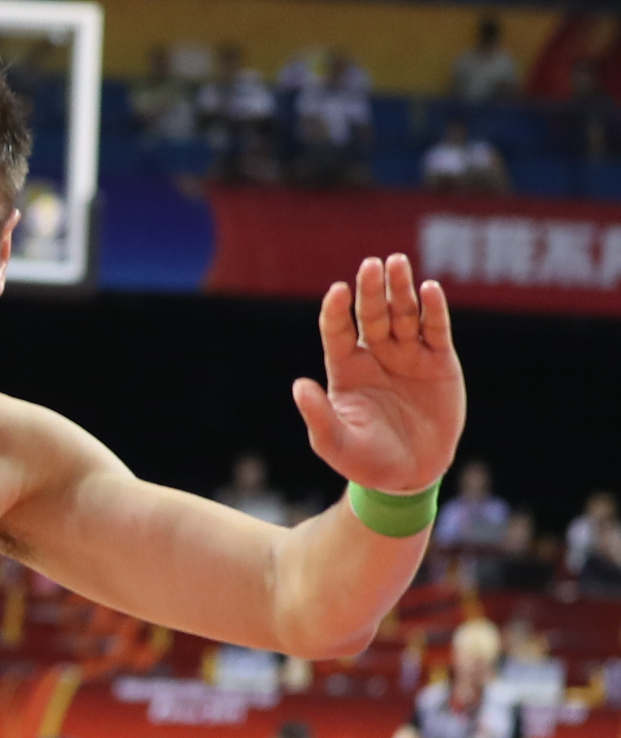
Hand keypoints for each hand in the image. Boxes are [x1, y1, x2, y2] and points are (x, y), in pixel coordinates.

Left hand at [293, 254, 464, 494]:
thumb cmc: (364, 460)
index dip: (337, 311)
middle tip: (371, 264)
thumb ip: (318, 415)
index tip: (338, 291)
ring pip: (403, 314)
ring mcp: (407, 355)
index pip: (337, 330)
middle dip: (371, 290)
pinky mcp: (438, 363)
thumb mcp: (335, 442)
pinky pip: (435, 330)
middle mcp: (375, 354)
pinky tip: (431, 289)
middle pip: (371, 314)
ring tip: (397, 263)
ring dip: (401, 289)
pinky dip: (434, 310)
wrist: (409, 475)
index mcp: (346, 368)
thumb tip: (299, 386)